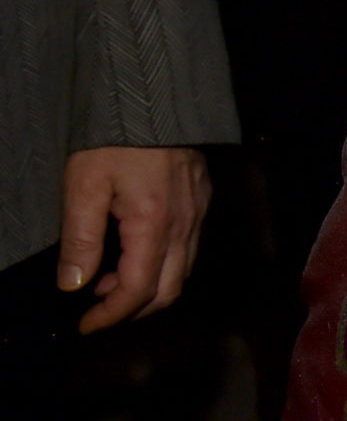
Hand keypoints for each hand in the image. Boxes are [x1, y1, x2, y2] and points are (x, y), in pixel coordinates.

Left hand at [56, 146, 212, 331]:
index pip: (139, 289)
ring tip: (106, 281)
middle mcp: (186, 224)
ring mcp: (198, 212)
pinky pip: (187, 248)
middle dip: (133, 309)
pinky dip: (160, 264)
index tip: (85, 325)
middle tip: (97, 311)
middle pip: (169, 290)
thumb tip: (72, 284)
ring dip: (147, 287)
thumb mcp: (84, 185)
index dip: (111, 314)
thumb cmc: (115, 137)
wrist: (155, 95)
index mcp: (155, 225)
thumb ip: (80, 238)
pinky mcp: (201, 199)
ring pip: (181, 271)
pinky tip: (131, 251)